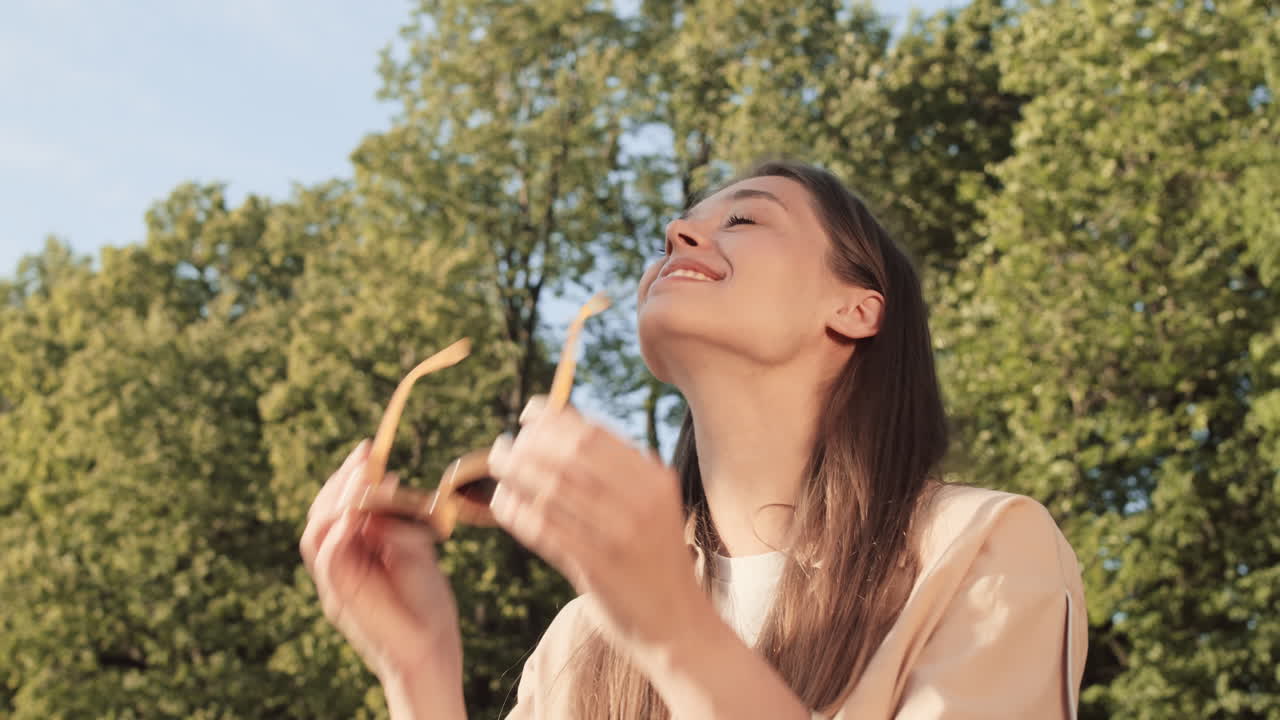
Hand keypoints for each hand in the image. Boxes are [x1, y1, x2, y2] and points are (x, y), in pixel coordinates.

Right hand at [299, 439, 462, 682]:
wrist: (432, 652)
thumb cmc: (429, 606)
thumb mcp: (418, 553)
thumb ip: (396, 526)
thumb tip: (380, 495)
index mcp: (357, 551)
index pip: (339, 505)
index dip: (350, 475)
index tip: (368, 448)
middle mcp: (341, 563)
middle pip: (322, 513)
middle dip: (341, 480)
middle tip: (365, 457)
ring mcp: (335, 581)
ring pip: (316, 531)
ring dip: (337, 500)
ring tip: (364, 479)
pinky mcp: (339, 597)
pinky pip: (327, 558)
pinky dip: (338, 531)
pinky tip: (357, 512)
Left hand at [486, 398, 705, 659]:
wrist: (679, 623)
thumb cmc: (655, 557)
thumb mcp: (652, 505)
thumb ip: (617, 469)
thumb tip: (561, 422)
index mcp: (654, 478)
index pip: (593, 434)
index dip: (552, 418)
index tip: (526, 413)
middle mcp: (641, 501)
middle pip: (569, 456)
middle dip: (527, 445)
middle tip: (501, 446)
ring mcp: (619, 535)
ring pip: (551, 490)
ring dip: (514, 474)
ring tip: (496, 468)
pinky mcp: (597, 568)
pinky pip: (544, 530)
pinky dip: (517, 512)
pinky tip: (504, 504)